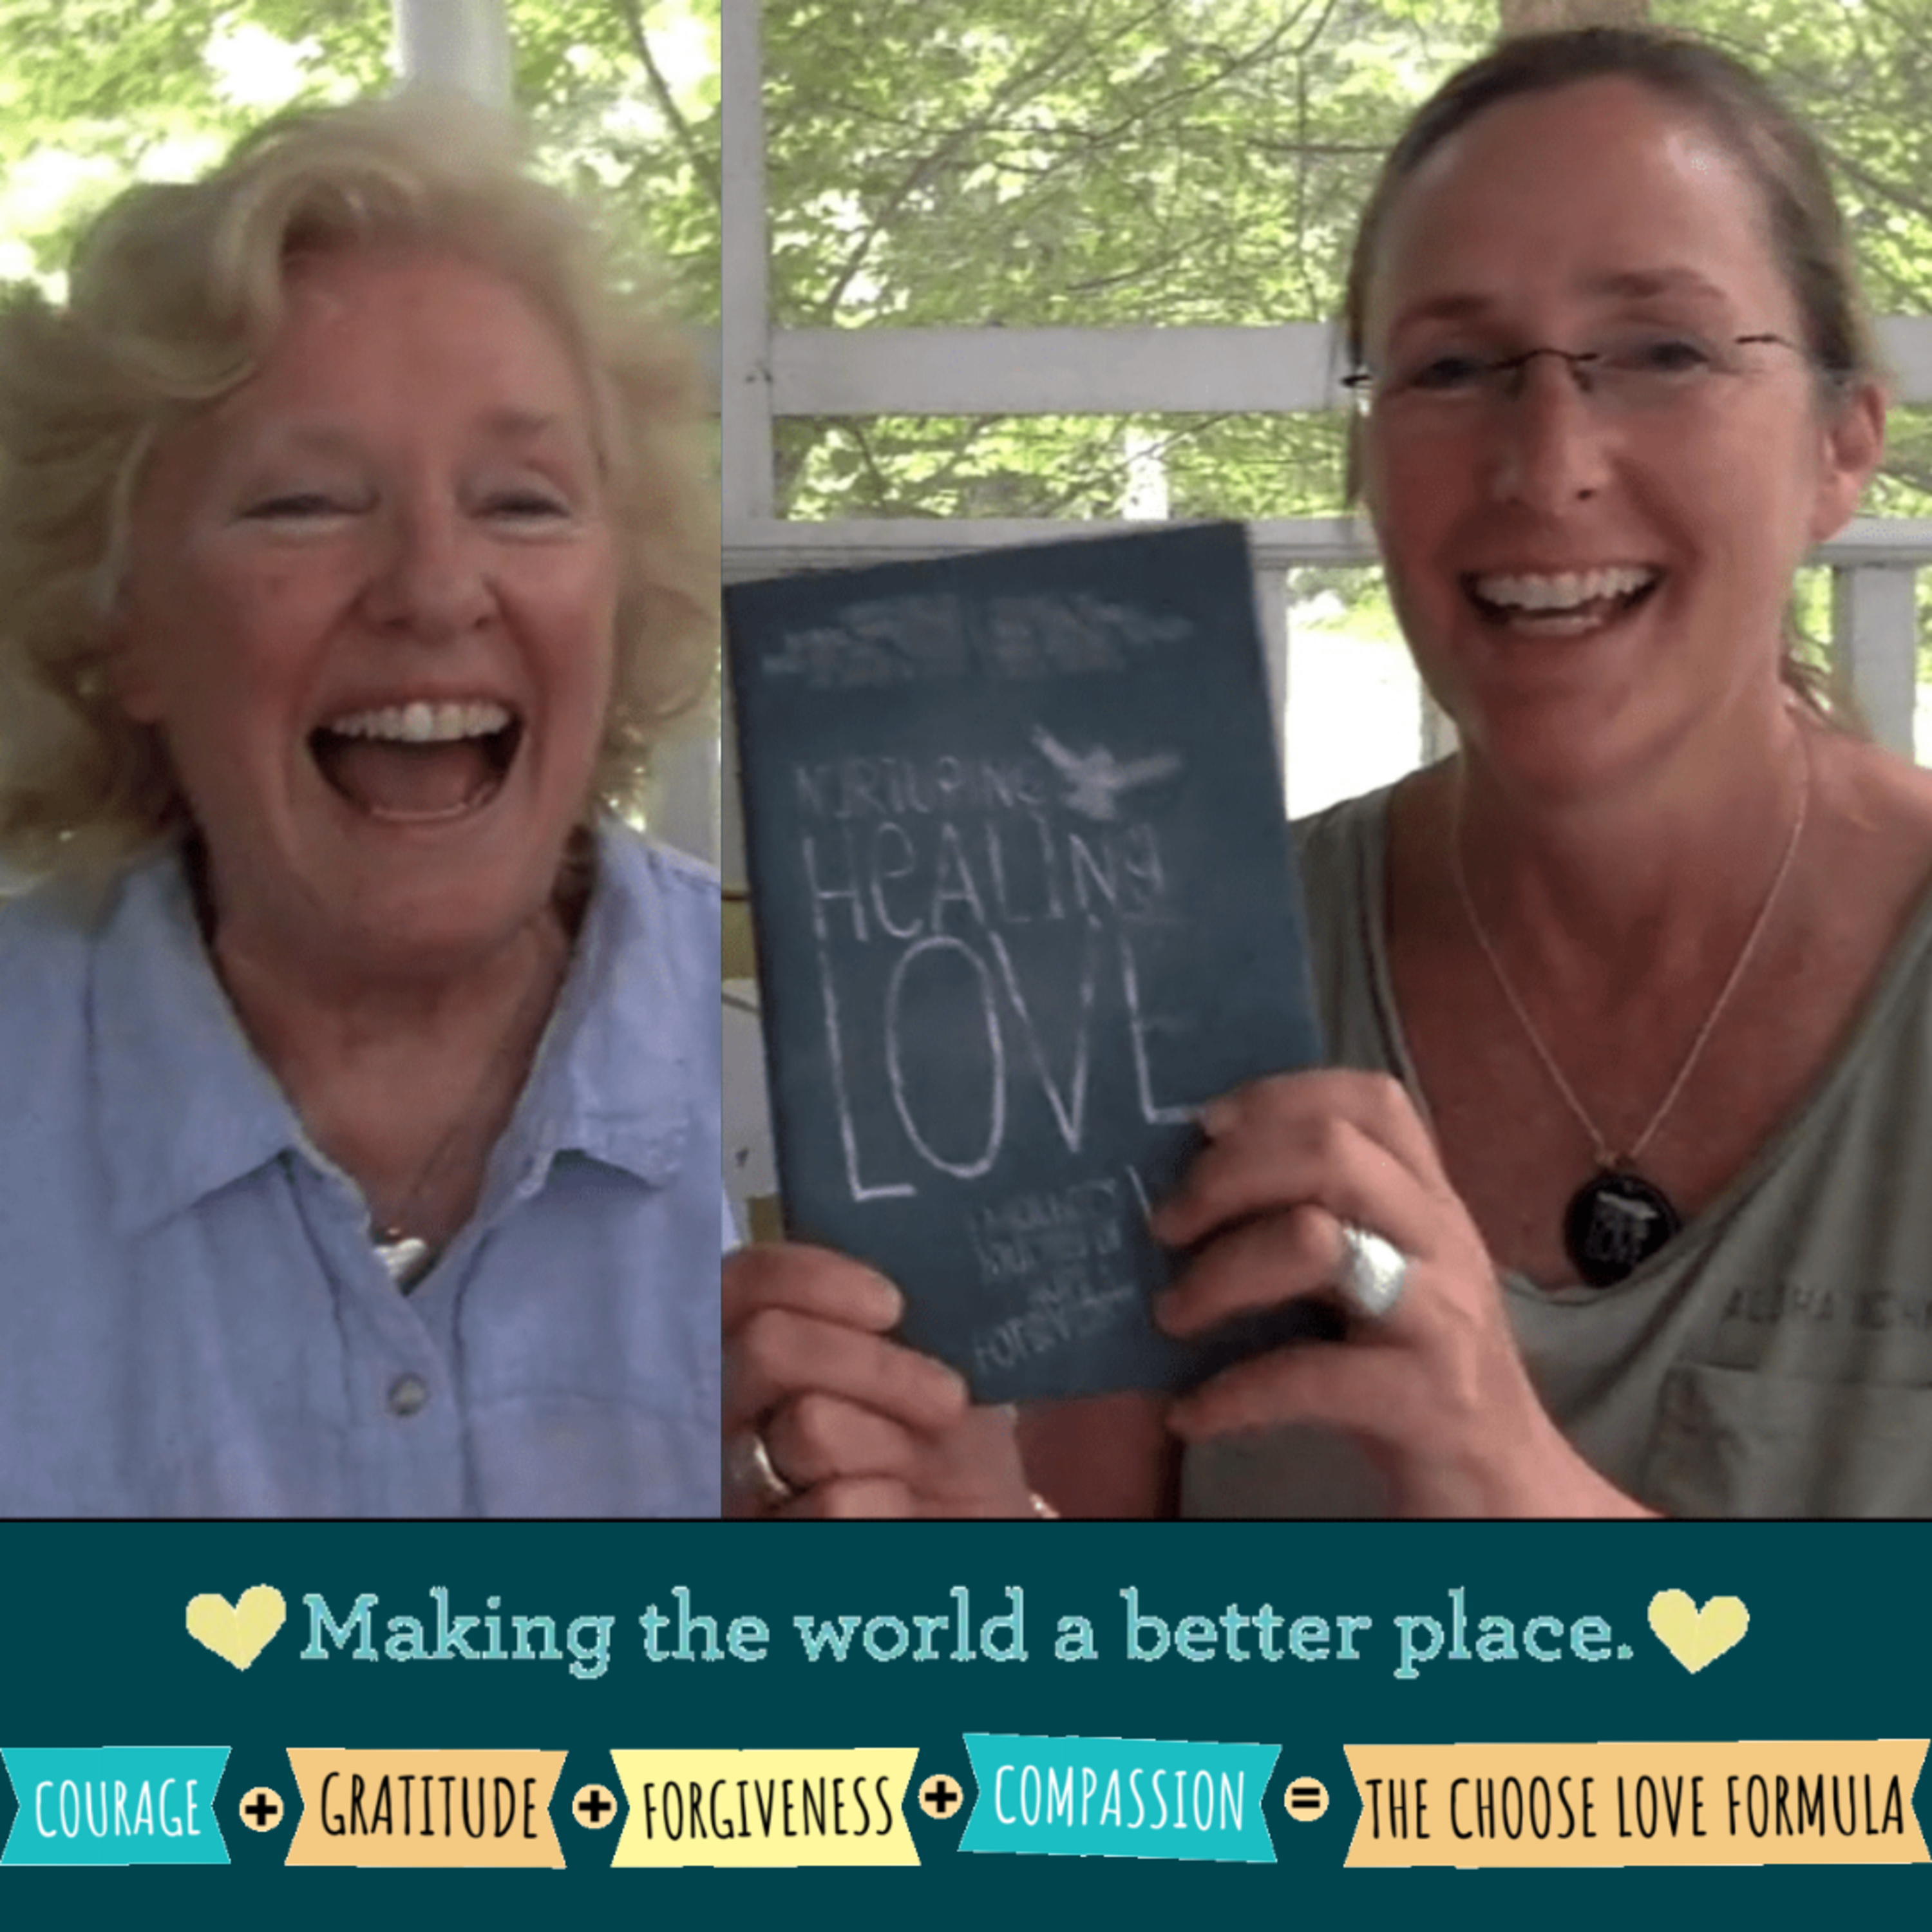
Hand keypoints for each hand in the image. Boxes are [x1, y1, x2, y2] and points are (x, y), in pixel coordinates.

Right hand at [723, 1242, 1035, 1517]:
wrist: (968, 1539)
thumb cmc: (942, 1452)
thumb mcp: (927, 1367)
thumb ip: (887, 1320)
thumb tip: (884, 1282)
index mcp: (755, 1355)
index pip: (739, 1284)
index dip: (809, 1278)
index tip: (891, 1305)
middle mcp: (725, 1415)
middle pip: (768, 1345)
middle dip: (874, 1365)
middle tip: (946, 1398)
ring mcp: (734, 1486)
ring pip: (809, 1424)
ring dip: (892, 1442)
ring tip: (915, 1472)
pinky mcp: (762, 1543)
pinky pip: (839, 1504)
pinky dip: (893, 1507)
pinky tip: (899, 1518)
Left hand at [1149, 1071, 1645, 1516]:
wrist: (1509, 1493)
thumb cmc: (1418, 1373)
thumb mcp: (1384, 1276)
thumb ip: (1318, 1219)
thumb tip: (1187, 1188)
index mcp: (1430, 1201)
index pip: (1370, 1100)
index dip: (1278, 1097)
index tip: (1204, 1127)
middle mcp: (1443, 1241)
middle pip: (1330, 1152)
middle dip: (1226, 1177)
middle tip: (1166, 1227)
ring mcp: (1442, 1316)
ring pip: (1316, 1241)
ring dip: (1219, 1274)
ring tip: (1171, 1314)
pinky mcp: (1428, 1399)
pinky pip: (1309, 1374)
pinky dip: (1231, 1394)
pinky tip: (1192, 1413)